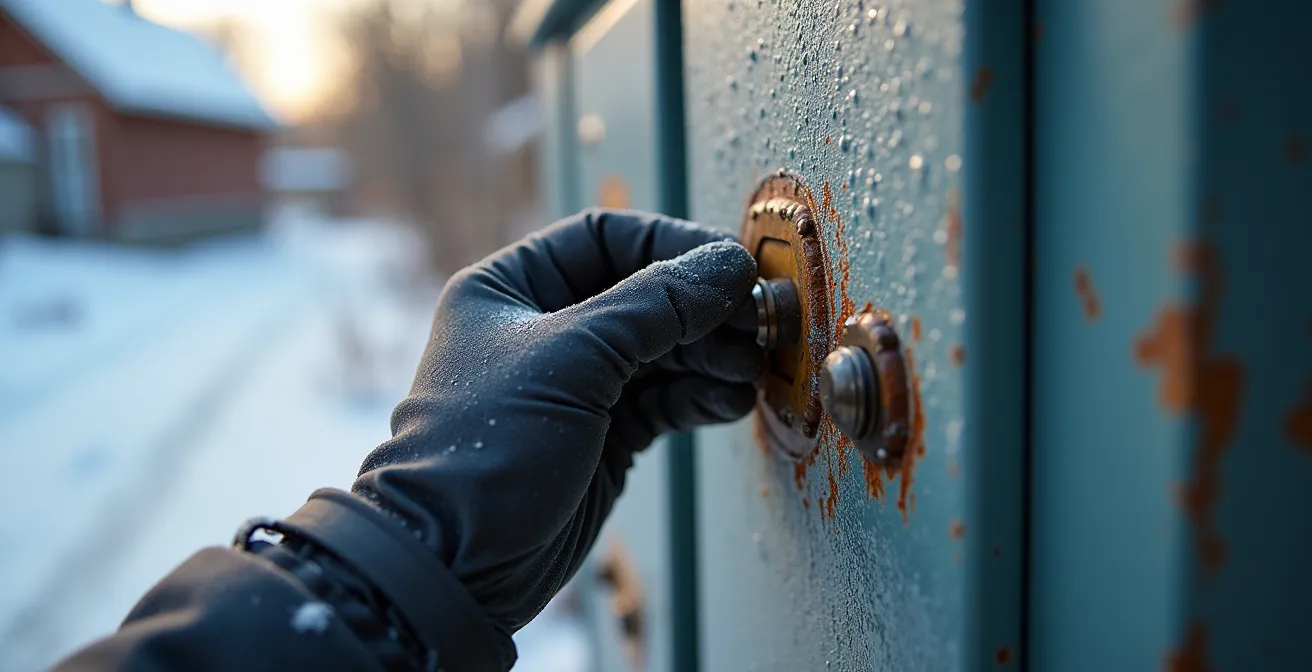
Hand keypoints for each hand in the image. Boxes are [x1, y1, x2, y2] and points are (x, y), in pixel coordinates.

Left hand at [352, 209, 760, 635]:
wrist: (460, 565)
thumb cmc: (487, 449)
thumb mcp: (572, 358)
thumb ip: (656, 305)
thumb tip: (729, 263)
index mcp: (511, 287)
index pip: (606, 238)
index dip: (672, 246)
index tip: (731, 266)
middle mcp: (545, 328)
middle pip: (644, 294)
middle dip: (703, 308)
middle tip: (757, 322)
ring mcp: (577, 384)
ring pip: (663, 349)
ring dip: (712, 354)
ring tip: (750, 369)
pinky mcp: (604, 435)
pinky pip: (666, 399)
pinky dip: (701, 397)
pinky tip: (731, 403)